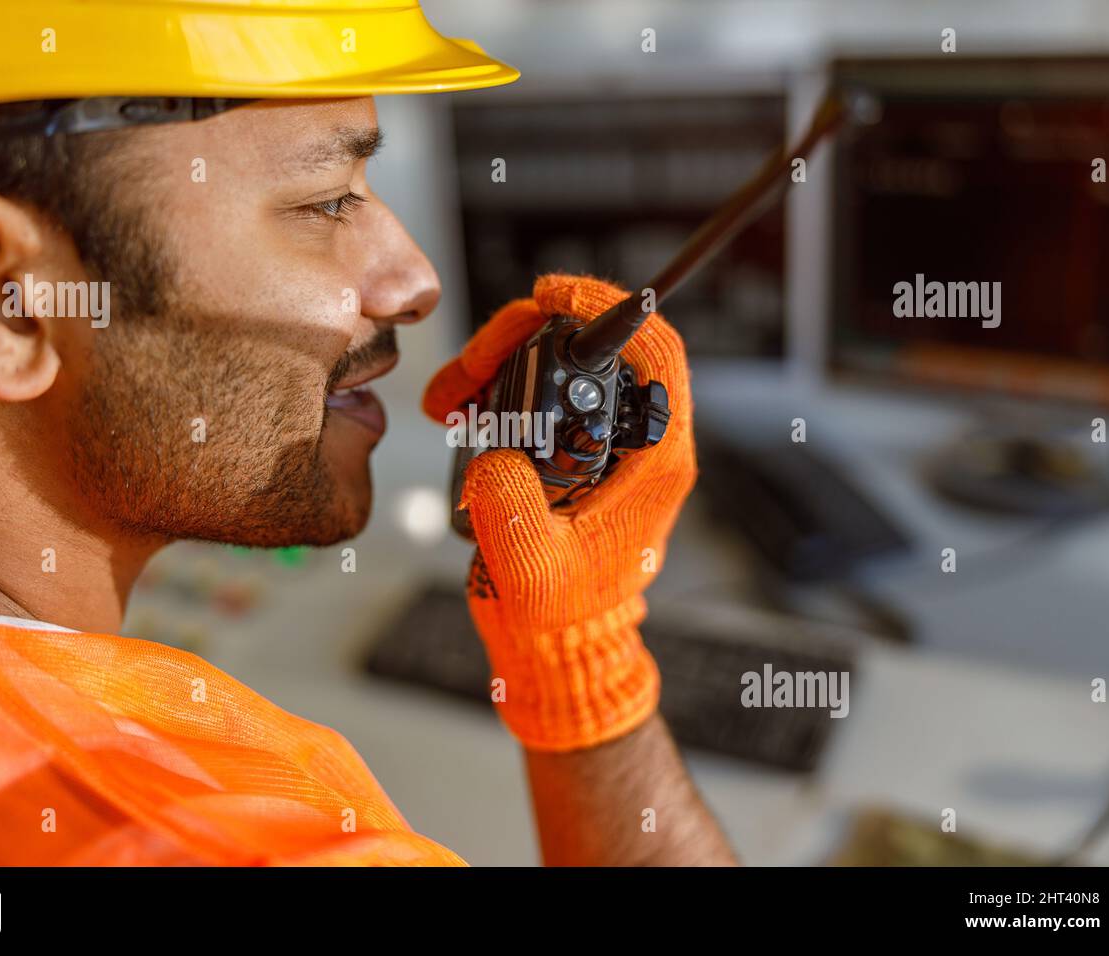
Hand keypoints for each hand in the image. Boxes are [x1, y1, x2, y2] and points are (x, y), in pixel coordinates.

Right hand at [423, 274, 695, 750]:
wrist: (555, 644)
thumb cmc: (560, 616)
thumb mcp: (532, 570)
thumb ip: (511, 507)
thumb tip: (494, 453)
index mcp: (655, 462)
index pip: (656, 354)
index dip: (607, 306)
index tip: (551, 295)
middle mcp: (637, 444)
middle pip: (595, 347)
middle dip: (523, 339)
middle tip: (470, 368)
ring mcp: (605, 446)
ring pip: (560, 366)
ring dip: (500, 366)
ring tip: (452, 398)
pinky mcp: (573, 453)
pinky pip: (539, 396)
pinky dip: (497, 391)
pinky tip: (461, 413)